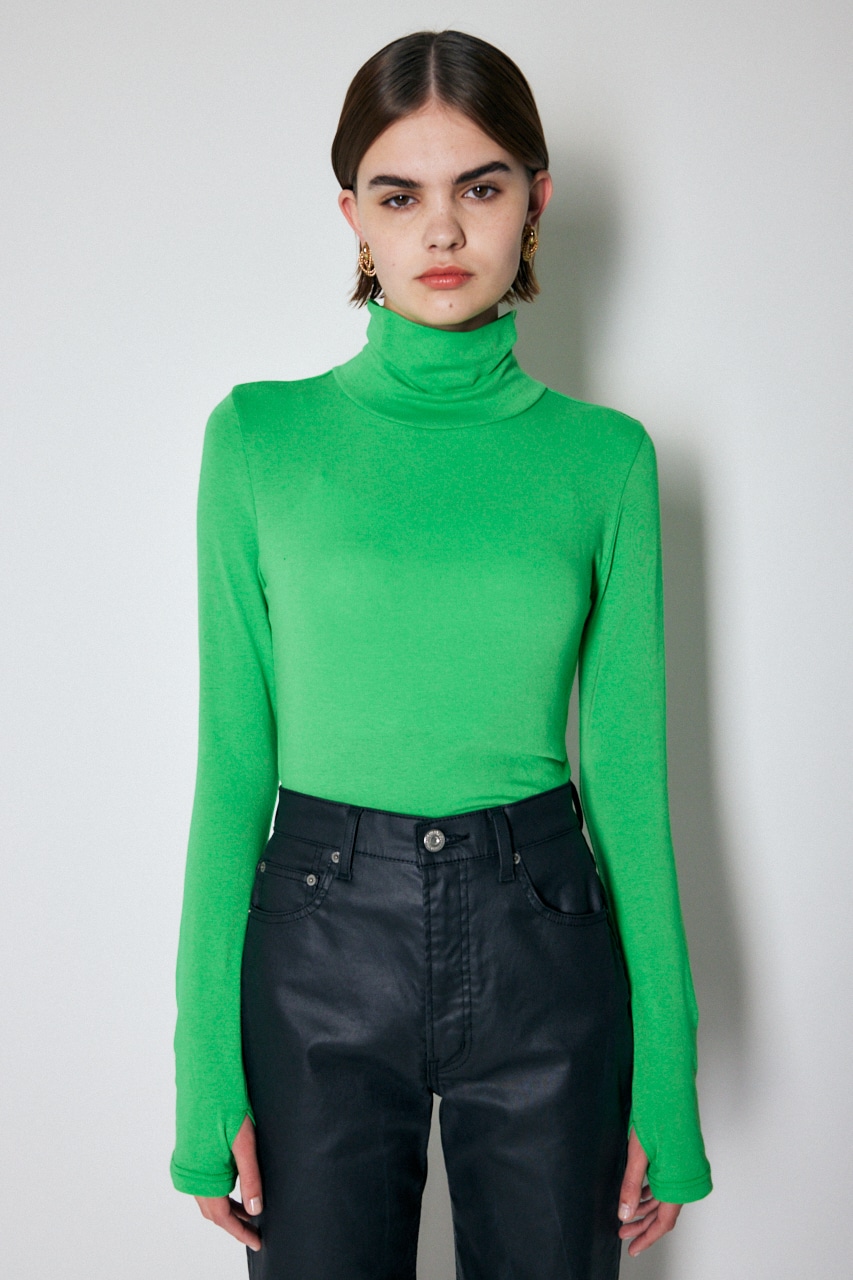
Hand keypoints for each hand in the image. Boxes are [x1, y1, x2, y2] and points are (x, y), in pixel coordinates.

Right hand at [194, 1115, 262, 1252]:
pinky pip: (202, 1180)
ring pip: (206, 1196)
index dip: (239, 1231)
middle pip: (212, 1210)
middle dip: (233, 1222)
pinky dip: (218, 1190)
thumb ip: (251, 1176)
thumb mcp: (245, 1141)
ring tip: (248, 1208)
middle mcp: (192, 1172)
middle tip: (254, 1229)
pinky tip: (232, 1182)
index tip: (257, 1241)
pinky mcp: (190, 1151)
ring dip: (226, 1206)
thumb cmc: (225, 1103)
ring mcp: (188, 1161)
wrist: (204, 1075)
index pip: (221, 1216)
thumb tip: (256, 1208)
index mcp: (203, 1174)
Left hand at [618, 1127, 681, 1256]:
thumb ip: (632, 1185)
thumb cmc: (657, 1114)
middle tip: (623, 1234)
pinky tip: (640, 1194)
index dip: (648, 1237)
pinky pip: (665, 1184)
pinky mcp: (677, 1157)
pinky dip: (652, 1193)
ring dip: (646, 1209)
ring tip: (627, 1218)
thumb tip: (625, 1214)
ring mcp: (681, 1167)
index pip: (664, 1221)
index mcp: (678, 1181)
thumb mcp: (638, 1152)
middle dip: (643, 1226)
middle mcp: (683, 1178)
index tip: (633, 1248)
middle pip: (664, 1213)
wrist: (670, 1087)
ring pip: (664, 1198)